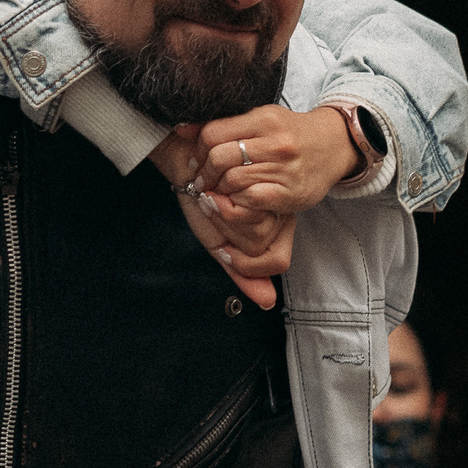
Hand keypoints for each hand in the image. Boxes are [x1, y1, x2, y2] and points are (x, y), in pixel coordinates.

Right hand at [150, 132, 292, 308]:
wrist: (186, 165)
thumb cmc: (202, 198)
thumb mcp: (220, 244)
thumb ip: (244, 274)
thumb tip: (268, 302)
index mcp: (276, 227)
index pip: (277, 261)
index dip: (242, 258)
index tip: (224, 238)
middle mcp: (281, 210)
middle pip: (263, 246)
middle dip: (228, 234)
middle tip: (216, 213)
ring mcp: (273, 194)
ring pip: (257, 232)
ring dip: (224, 220)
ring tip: (214, 197)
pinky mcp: (262, 177)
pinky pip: (246, 212)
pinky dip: (221, 208)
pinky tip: (212, 189)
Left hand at [186, 104, 360, 215]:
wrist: (334, 146)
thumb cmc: (290, 133)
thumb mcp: (260, 119)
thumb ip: (224, 125)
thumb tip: (181, 129)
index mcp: (263, 119)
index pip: (213, 133)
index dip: (197, 150)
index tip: (195, 162)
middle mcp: (275, 142)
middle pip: (219, 158)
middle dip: (204, 173)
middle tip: (201, 181)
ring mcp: (284, 168)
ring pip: (232, 180)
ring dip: (219, 189)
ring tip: (217, 191)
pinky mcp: (291, 193)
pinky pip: (250, 199)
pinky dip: (237, 203)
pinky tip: (236, 200)